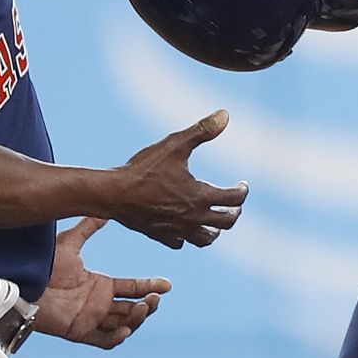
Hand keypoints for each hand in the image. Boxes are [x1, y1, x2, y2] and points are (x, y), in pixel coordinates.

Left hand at [33, 218, 169, 346]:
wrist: (21, 280)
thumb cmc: (42, 264)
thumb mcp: (70, 242)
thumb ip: (89, 226)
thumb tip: (104, 209)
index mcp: (100, 285)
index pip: (132, 287)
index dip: (150, 285)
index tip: (166, 284)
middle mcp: (98, 303)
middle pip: (131, 308)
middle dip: (147, 304)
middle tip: (155, 298)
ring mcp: (90, 319)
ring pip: (123, 324)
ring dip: (136, 318)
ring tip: (142, 308)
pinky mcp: (79, 332)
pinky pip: (103, 340)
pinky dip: (116, 337)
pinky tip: (126, 329)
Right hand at [106, 108, 248, 249]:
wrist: (115, 194)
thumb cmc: (144, 169)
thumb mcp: (174, 145)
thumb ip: (201, 131)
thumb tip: (225, 115)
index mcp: (201, 196)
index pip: (235, 199)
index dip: (242, 191)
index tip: (242, 185)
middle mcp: (194, 217)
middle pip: (226, 222)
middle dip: (235, 212)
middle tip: (235, 204)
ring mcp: (178, 229)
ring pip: (206, 239)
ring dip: (215, 230)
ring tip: (215, 222)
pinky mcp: (162, 236)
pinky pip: (180, 242)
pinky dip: (187, 237)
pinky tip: (185, 229)